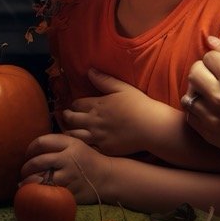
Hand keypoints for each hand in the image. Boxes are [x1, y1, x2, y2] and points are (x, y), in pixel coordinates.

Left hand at [19, 133, 110, 201]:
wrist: (108, 178)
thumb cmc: (88, 160)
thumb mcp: (76, 144)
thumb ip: (57, 142)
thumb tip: (33, 147)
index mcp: (69, 144)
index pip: (41, 142)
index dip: (29, 149)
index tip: (27, 155)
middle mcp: (68, 159)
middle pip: (38, 161)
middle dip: (26, 168)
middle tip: (23, 172)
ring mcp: (70, 177)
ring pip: (41, 179)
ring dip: (29, 182)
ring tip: (25, 184)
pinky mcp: (71, 192)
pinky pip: (50, 193)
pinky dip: (41, 194)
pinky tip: (36, 194)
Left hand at [57, 70, 179, 156]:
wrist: (152, 128)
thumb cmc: (140, 106)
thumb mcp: (122, 88)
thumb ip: (104, 80)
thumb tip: (89, 71)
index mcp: (97, 105)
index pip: (75, 104)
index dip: (73, 105)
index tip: (74, 106)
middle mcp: (93, 121)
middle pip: (70, 119)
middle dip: (67, 116)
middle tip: (67, 116)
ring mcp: (98, 136)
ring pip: (74, 135)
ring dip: (70, 132)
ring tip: (70, 131)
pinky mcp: (104, 149)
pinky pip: (86, 148)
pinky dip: (81, 145)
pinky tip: (82, 144)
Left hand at [185, 36, 219, 179]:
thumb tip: (209, 39)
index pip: (208, 56)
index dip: (218, 60)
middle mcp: (219, 95)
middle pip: (194, 71)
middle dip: (204, 71)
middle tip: (217, 79)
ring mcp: (211, 115)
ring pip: (188, 93)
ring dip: (199, 91)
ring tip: (213, 94)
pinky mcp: (207, 131)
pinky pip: (189, 113)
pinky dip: (198, 109)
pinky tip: (212, 109)